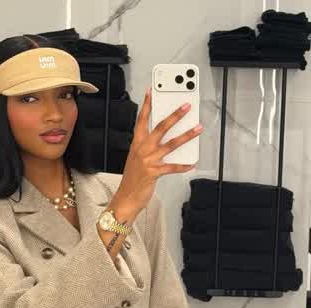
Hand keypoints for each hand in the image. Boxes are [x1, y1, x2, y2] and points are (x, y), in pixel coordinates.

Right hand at [115, 87, 203, 212]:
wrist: (126, 198)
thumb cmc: (132, 179)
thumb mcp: (137, 159)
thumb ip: (148, 148)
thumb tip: (167, 139)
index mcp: (136, 144)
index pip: (141, 120)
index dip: (147, 105)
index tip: (151, 92)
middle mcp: (142, 149)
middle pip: (160, 127)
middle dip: (175, 115)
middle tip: (186, 106)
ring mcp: (148, 160)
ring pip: (170, 144)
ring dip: (186, 135)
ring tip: (198, 128)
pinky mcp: (154, 172)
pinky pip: (172, 167)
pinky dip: (183, 166)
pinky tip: (191, 163)